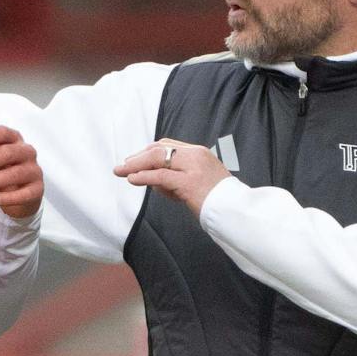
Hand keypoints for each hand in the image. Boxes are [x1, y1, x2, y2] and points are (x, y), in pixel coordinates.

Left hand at [0, 126, 42, 219]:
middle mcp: (27, 152)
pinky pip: (23, 194)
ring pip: (14, 174)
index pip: (3, 132)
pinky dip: (6, 198)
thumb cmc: (0, 170)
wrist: (20, 195)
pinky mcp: (37, 189)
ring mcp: (34, 170)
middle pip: (7, 153)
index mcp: (14, 140)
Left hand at [115, 138, 230, 216]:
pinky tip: (132, 179)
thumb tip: (153, 180)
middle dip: (137, 157)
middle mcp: (195, 155)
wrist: (235, 210)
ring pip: (157, 159)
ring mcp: (192, 168)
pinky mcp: (189, 182)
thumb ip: (178, 177)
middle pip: (159, 149)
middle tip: (122, 166)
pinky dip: (143, 176)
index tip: (134, 160)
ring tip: (120, 171)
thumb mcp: (200, 181)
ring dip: (135, 165)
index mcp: (199, 153)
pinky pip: (160, 176)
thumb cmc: (219, 200)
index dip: (147, 152)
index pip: (167, 145)